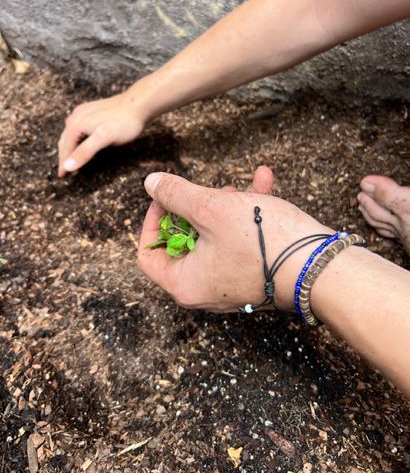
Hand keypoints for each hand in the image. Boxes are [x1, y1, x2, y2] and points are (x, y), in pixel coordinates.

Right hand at [58, 91, 145, 176]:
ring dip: (69, 147)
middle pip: (65, 141)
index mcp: (75, 124)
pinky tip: (80, 141)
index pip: (65, 149)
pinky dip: (76, 138)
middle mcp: (75, 116)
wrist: (138, 103)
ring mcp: (82, 112)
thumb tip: (67, 166)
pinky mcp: (90, 110)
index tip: (63, 176)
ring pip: (70, 134)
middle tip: (65, 171)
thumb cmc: (124, 123)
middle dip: (64, 156)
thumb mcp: (104, 139)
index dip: (64, 164)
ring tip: (70, 158)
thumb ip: (85, 152)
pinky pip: (78, 127)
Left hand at [137, 169, 333, 312]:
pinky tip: (265, 182)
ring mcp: (231, 283)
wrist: (322, 267)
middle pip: (184, 242)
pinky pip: (241, 242)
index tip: (168, 197)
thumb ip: (175, 194)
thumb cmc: (263, 242)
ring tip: (245, 186)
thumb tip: (151, 184)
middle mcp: (205, 290)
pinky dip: (249, 214)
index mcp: (185, 283)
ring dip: (228, 205)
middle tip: (215, 190)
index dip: (153, 220)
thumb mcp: (210, 208)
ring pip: (216, 236)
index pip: (149, 254)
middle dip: (199, 207)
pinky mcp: (255, 274)